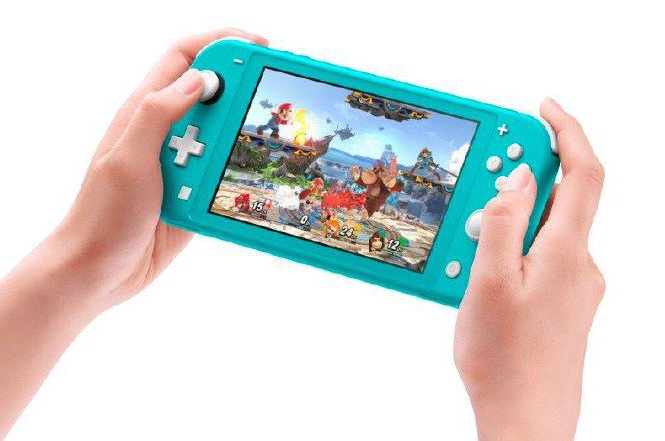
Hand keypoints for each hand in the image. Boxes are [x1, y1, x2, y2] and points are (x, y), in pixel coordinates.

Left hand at [42, 29, 267, 311]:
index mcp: (143, 113)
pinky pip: (224, 172)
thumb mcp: (127, 159)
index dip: (220, 43)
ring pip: (223, 134)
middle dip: (244, 90)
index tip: (257, 46)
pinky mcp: (193, 192)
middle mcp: (164, 132)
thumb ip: (158, 113)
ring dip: (242, 137)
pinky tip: (253, 176)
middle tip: (274, 99)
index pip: (184, 60)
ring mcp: (180, 163)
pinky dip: (239, 170)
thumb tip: (200, 78)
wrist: (98, 272)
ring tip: (265, 147)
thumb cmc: (103, 215)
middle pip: (213, 94)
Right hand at [454, 99, 604, 439]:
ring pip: (544, 232)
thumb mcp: (489, 282)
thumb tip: (519, 178)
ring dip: (508, 225)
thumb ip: (504, 224)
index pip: (583, 173)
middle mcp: (581, 264)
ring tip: (468, 254)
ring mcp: (575, 286)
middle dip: (518, 184)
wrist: (527, 417)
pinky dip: (511, 252)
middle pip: (559, 200)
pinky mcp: (563, 304)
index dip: (566, 132)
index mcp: (567, 252)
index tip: (542, 109)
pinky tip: (480, 276)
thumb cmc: (505, 359)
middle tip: (478, 194)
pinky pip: (540, 260)